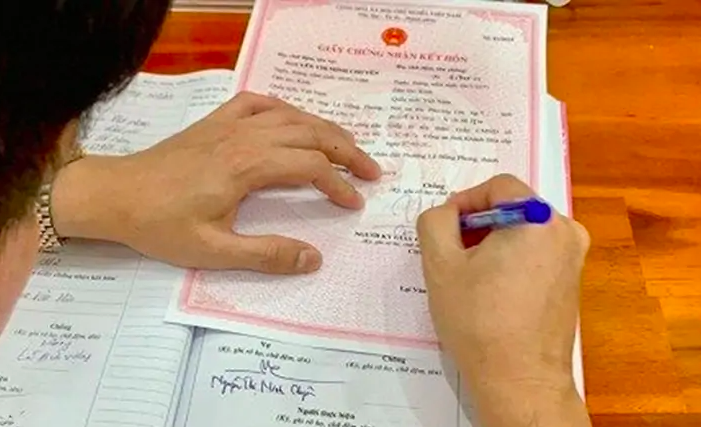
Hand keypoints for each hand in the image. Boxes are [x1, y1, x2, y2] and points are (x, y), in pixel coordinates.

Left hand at [51, 92, 380, 272]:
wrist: (115, 195)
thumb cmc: (161, 225)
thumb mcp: (214, 251)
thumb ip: (267, 255)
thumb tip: (315, 259)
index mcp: (247, 167)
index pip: (309, 167)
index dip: (338, 184)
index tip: (354, 203)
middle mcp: (245, 137)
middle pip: (309, 133)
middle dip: (346, 151)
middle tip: (371, 171)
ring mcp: (229, 124)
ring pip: (290, 115)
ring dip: (323, 128)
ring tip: (346, 146)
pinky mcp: (215, 122)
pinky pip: (259, 103)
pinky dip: (285, 109)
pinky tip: (293, 119)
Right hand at [417, 174, 589, 426]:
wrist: (520, 380)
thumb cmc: (479, 320)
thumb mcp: (440, 264)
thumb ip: (435, 221)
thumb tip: (447, 213)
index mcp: (537, 219)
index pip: (498, 186)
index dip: (465, 200)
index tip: (445, 228)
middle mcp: (565, 231)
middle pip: (513, 207)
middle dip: (478, 223)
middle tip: (452, 252)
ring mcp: (573, 258)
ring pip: (524, 231)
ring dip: (493, 242)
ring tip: (468, 274)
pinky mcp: (572, 281)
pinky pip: (537, 253)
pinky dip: (511, 259)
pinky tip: (491, 289)